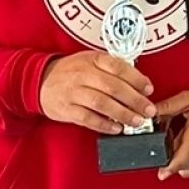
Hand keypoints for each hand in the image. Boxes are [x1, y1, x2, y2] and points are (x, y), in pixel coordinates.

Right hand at [39, 52, 156, 133]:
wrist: (39, 81)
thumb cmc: (72, 72)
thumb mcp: (91, 61)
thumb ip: (113, 69)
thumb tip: (140, 83)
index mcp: (92, 60)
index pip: (118, 67)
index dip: (136, 78)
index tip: (149, 89)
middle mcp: (83, 74)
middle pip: (113, 87)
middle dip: (135, 100)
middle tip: (149, 110)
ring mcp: (74, 92)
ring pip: (102, 103)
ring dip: (123, 114)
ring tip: (137, 121)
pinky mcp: (67, 109)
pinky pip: (88, 118)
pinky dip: (104, 125)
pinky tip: (117, 129)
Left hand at [153, 89, 188, 179]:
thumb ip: (168, 106)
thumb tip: (150, 113)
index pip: (183, 155)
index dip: (171, 165)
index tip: (162, 173)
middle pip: (181, 161)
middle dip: (171, 153)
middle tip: (176, 137)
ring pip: (186, 168)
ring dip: (180, 158)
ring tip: (187, 141)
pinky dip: (188, 164)